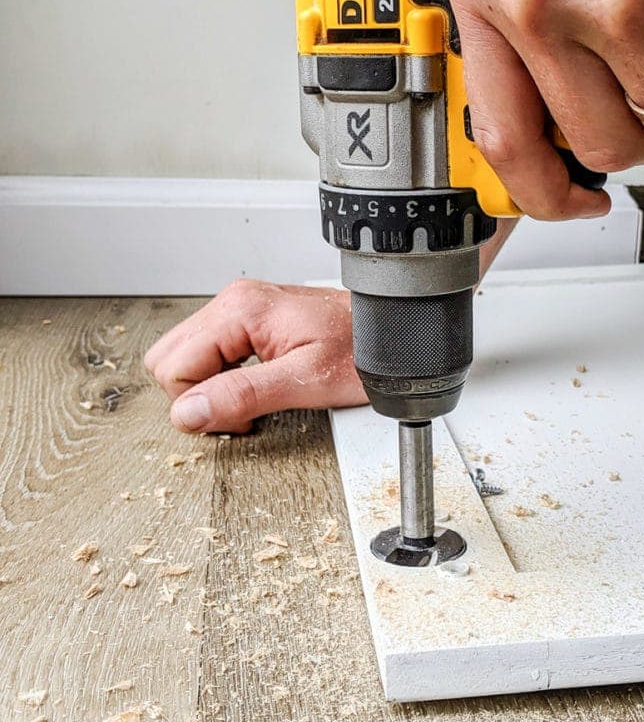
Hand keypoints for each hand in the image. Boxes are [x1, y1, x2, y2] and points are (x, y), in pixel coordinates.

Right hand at [144, 281, 366, 433]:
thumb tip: (190, 413)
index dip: (197, 405)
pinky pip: (210, 353)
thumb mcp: (306, 381)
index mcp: (242, 310)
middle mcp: (235, 302)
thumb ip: (244, 395)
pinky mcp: (251, 320)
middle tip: (240, 414)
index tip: (235, 420)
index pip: (175, 366)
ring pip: (185, 356)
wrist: (396, 330)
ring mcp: (241, 308)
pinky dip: (222, 378)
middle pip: (170, 358)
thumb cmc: (365, 348)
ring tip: (250, 402)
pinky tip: (253, 388)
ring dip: (209, 388)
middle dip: (196, 396)